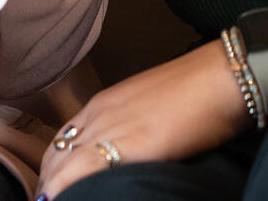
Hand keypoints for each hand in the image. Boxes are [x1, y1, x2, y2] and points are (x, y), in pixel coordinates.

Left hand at [37, 41, 248, 196]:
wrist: (218, 79)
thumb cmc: (195, 95)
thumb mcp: (150, 110)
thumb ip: (132, 129)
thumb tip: (129, 153)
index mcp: (103, 104)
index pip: (63, 138)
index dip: (54, 165)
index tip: (52, 187)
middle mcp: (99, 114)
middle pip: (56, 152)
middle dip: (48, 181)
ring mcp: (109, 127)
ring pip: (62, 161)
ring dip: (53, 186)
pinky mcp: (127, 144)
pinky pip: (81, 169)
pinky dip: (64, 186)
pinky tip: (58, 200)